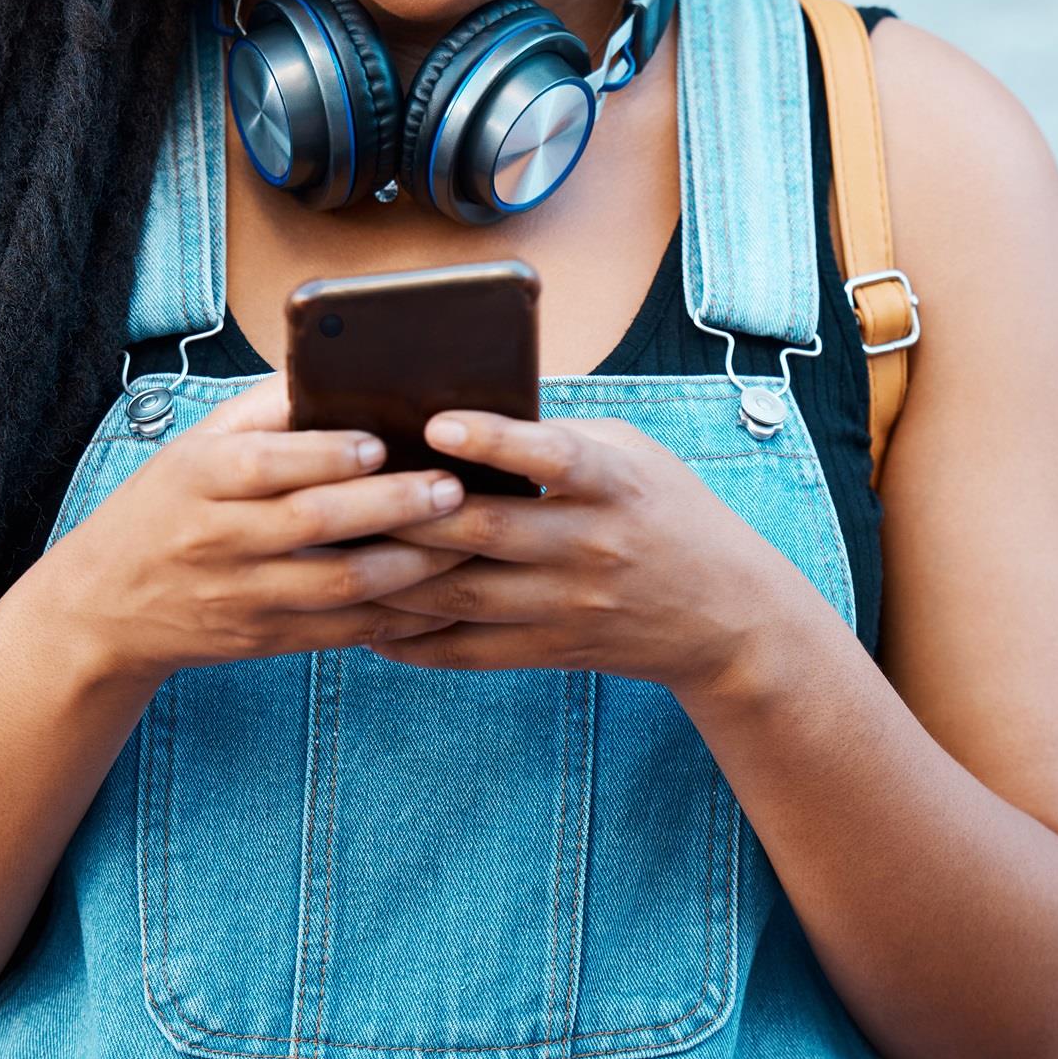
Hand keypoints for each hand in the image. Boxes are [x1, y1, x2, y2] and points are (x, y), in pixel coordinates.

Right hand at [46, 375, 478, 688]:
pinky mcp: (263, 640)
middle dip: (391, 506)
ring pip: (338, 584)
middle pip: (314, 522)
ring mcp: (242, 596)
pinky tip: (441, 598)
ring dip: (409, 564)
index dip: (326, 454)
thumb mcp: (195, 446)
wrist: (102, 608)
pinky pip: (341, 633)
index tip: (382, 442)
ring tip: (464, 539)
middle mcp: (219, 537)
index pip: (267, 463)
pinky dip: (396, 618)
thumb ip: (264, 409)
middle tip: (452, 489)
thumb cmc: (168, 506)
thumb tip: (340, 363)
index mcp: (200, 477)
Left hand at [364, 411, 809, 695]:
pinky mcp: (551, 648)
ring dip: (393, 576)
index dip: (494, 440)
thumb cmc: (665, 511)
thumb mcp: (632, 454)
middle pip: (487, 530)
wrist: (724, 615)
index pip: (552, 457)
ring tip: (333, 553)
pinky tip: (366, 622)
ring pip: (463, 593)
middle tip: (340, 491)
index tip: (437, 424)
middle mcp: (591, 545)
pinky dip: (413, 640)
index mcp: (613, 484)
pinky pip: (469, 650)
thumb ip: (558, 434)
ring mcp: (568, 604)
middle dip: (409, 513)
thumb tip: (467, 408)